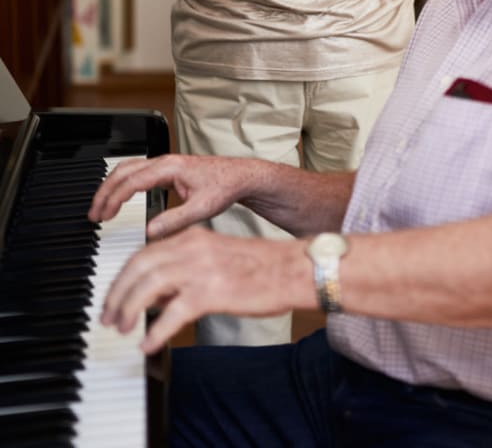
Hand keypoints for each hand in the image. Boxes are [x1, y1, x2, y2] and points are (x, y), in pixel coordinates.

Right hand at [89, 153, 254, 240]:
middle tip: (93, 214)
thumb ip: (176, 220)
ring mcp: (165, 164)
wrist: (240, 176)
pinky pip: (136, 172)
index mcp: (170, 168)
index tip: (102, 216)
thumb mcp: (203, 208)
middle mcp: (165, 162)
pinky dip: (122, 184)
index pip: (132, 181)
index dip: (113, 199)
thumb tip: (150, 231)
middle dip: (104, 192)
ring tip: (100, 208)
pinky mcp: (167, 169)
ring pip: (128, 169)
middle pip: (123, 171)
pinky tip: (119, 199)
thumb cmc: (225, 187)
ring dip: (111, 186)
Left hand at [100, 228, 312, 353]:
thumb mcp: (217, 256)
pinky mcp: (212, 293)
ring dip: (128, 310)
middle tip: (109, 316)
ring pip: (147, 287)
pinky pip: (171, 315)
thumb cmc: (262, 266)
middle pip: (138, 267)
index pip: (143, 253)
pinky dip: (154, 332)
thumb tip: (156, 295)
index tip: (114, 296)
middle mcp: (193, 248)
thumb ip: (185, 268)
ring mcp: (202, 269)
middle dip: (116, 294)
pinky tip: (149, 343)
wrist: (294, 268)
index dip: (122, 277)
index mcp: (194, 237)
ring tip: (123, 328)